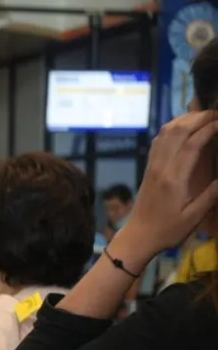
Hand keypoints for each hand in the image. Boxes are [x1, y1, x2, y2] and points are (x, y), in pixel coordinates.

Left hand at [124, 112, 217, 259]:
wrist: (138, 236)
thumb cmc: (168, 230)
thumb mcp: (194, 217)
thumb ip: (211, 195)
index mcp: (174, 179)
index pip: (192, 144)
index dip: (209, 128)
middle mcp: (161, 167)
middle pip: (177, 132)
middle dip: (198, 117)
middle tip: (217, 112)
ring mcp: (152, 166)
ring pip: (165, 133)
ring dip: (184, 119)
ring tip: (203, 114)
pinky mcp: (148, 168)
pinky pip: (157, 141)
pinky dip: (171, 128)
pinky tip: (182, 126)